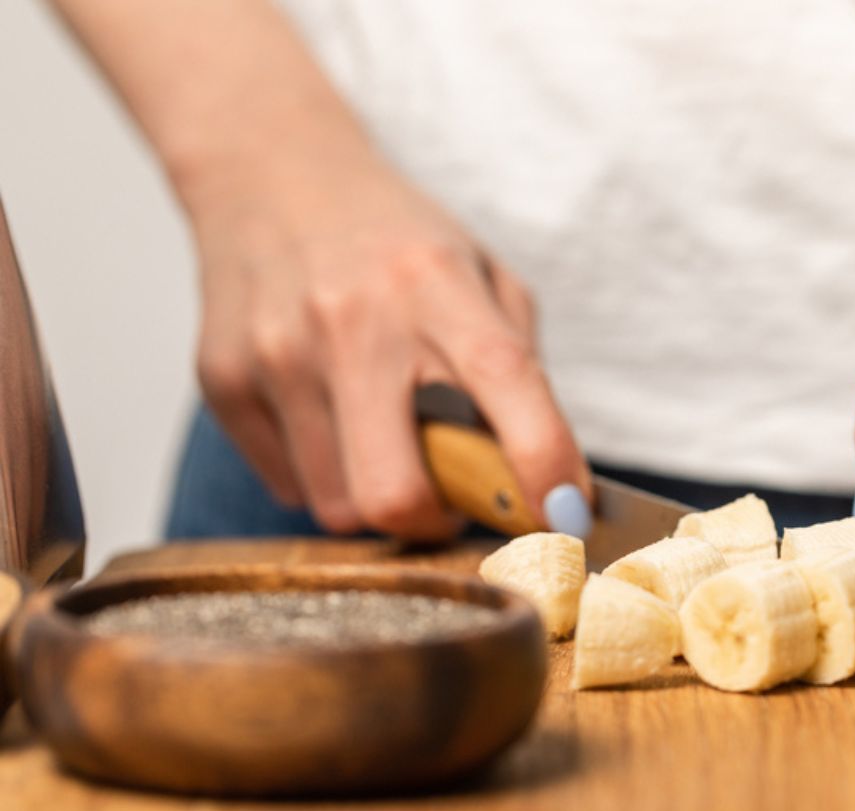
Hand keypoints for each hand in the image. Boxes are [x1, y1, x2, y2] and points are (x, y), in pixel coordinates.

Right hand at [181, 146, 588, 539]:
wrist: (268, 174)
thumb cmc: (395, 242)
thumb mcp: (481, 273)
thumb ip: (518, 367)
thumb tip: (549, 481)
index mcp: (435, 283)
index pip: (504, 381)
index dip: (542, 462)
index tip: (565, 514)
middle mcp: (352, 320)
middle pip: (395, 491)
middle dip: (439, 524)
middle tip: (457, 503)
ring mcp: (277, 353)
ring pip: (339, 507)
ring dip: (381, 500)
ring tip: (391, 444)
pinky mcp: (222, 381)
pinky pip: (289, 486)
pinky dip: (326, 476)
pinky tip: (334, 420)